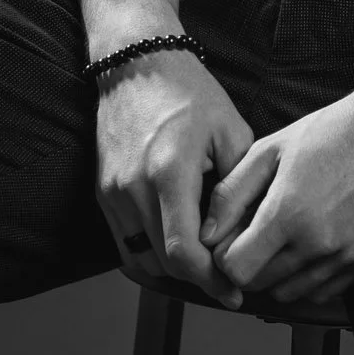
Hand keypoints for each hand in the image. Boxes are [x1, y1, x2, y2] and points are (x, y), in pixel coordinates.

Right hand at [94, 53, 254, 308]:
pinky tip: (176, 248)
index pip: (183, 253)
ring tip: (204, 268)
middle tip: (228, 283)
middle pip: (164, 263)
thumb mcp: (230, 131)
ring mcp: (112, 192)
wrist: (136, 62)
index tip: (235, 292)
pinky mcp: (102, 191)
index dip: (211, 281)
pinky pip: (125, 242)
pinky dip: (150, 254)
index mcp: (168, 172)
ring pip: (142, 259)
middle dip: (198, 280)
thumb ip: (240, 186)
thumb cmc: (188, 91)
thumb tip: (251, 231)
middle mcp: (133, 187)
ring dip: (172, 271)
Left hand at [200, 92, 353, 306]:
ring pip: (290, 293)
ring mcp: (344, 257)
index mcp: (288, 213)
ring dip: (277, 273)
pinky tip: (307, 245)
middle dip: (249, 264)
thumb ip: (231, 194)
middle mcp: (317, 244)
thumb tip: (207, 235)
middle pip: (261, 285)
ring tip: (282, 238)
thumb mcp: (270, 150)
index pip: (238, 270)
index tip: (230, 239)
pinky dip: (306, 278)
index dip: (225, 256)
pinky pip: (321, 292)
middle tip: (254, 234)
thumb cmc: (327, 135)